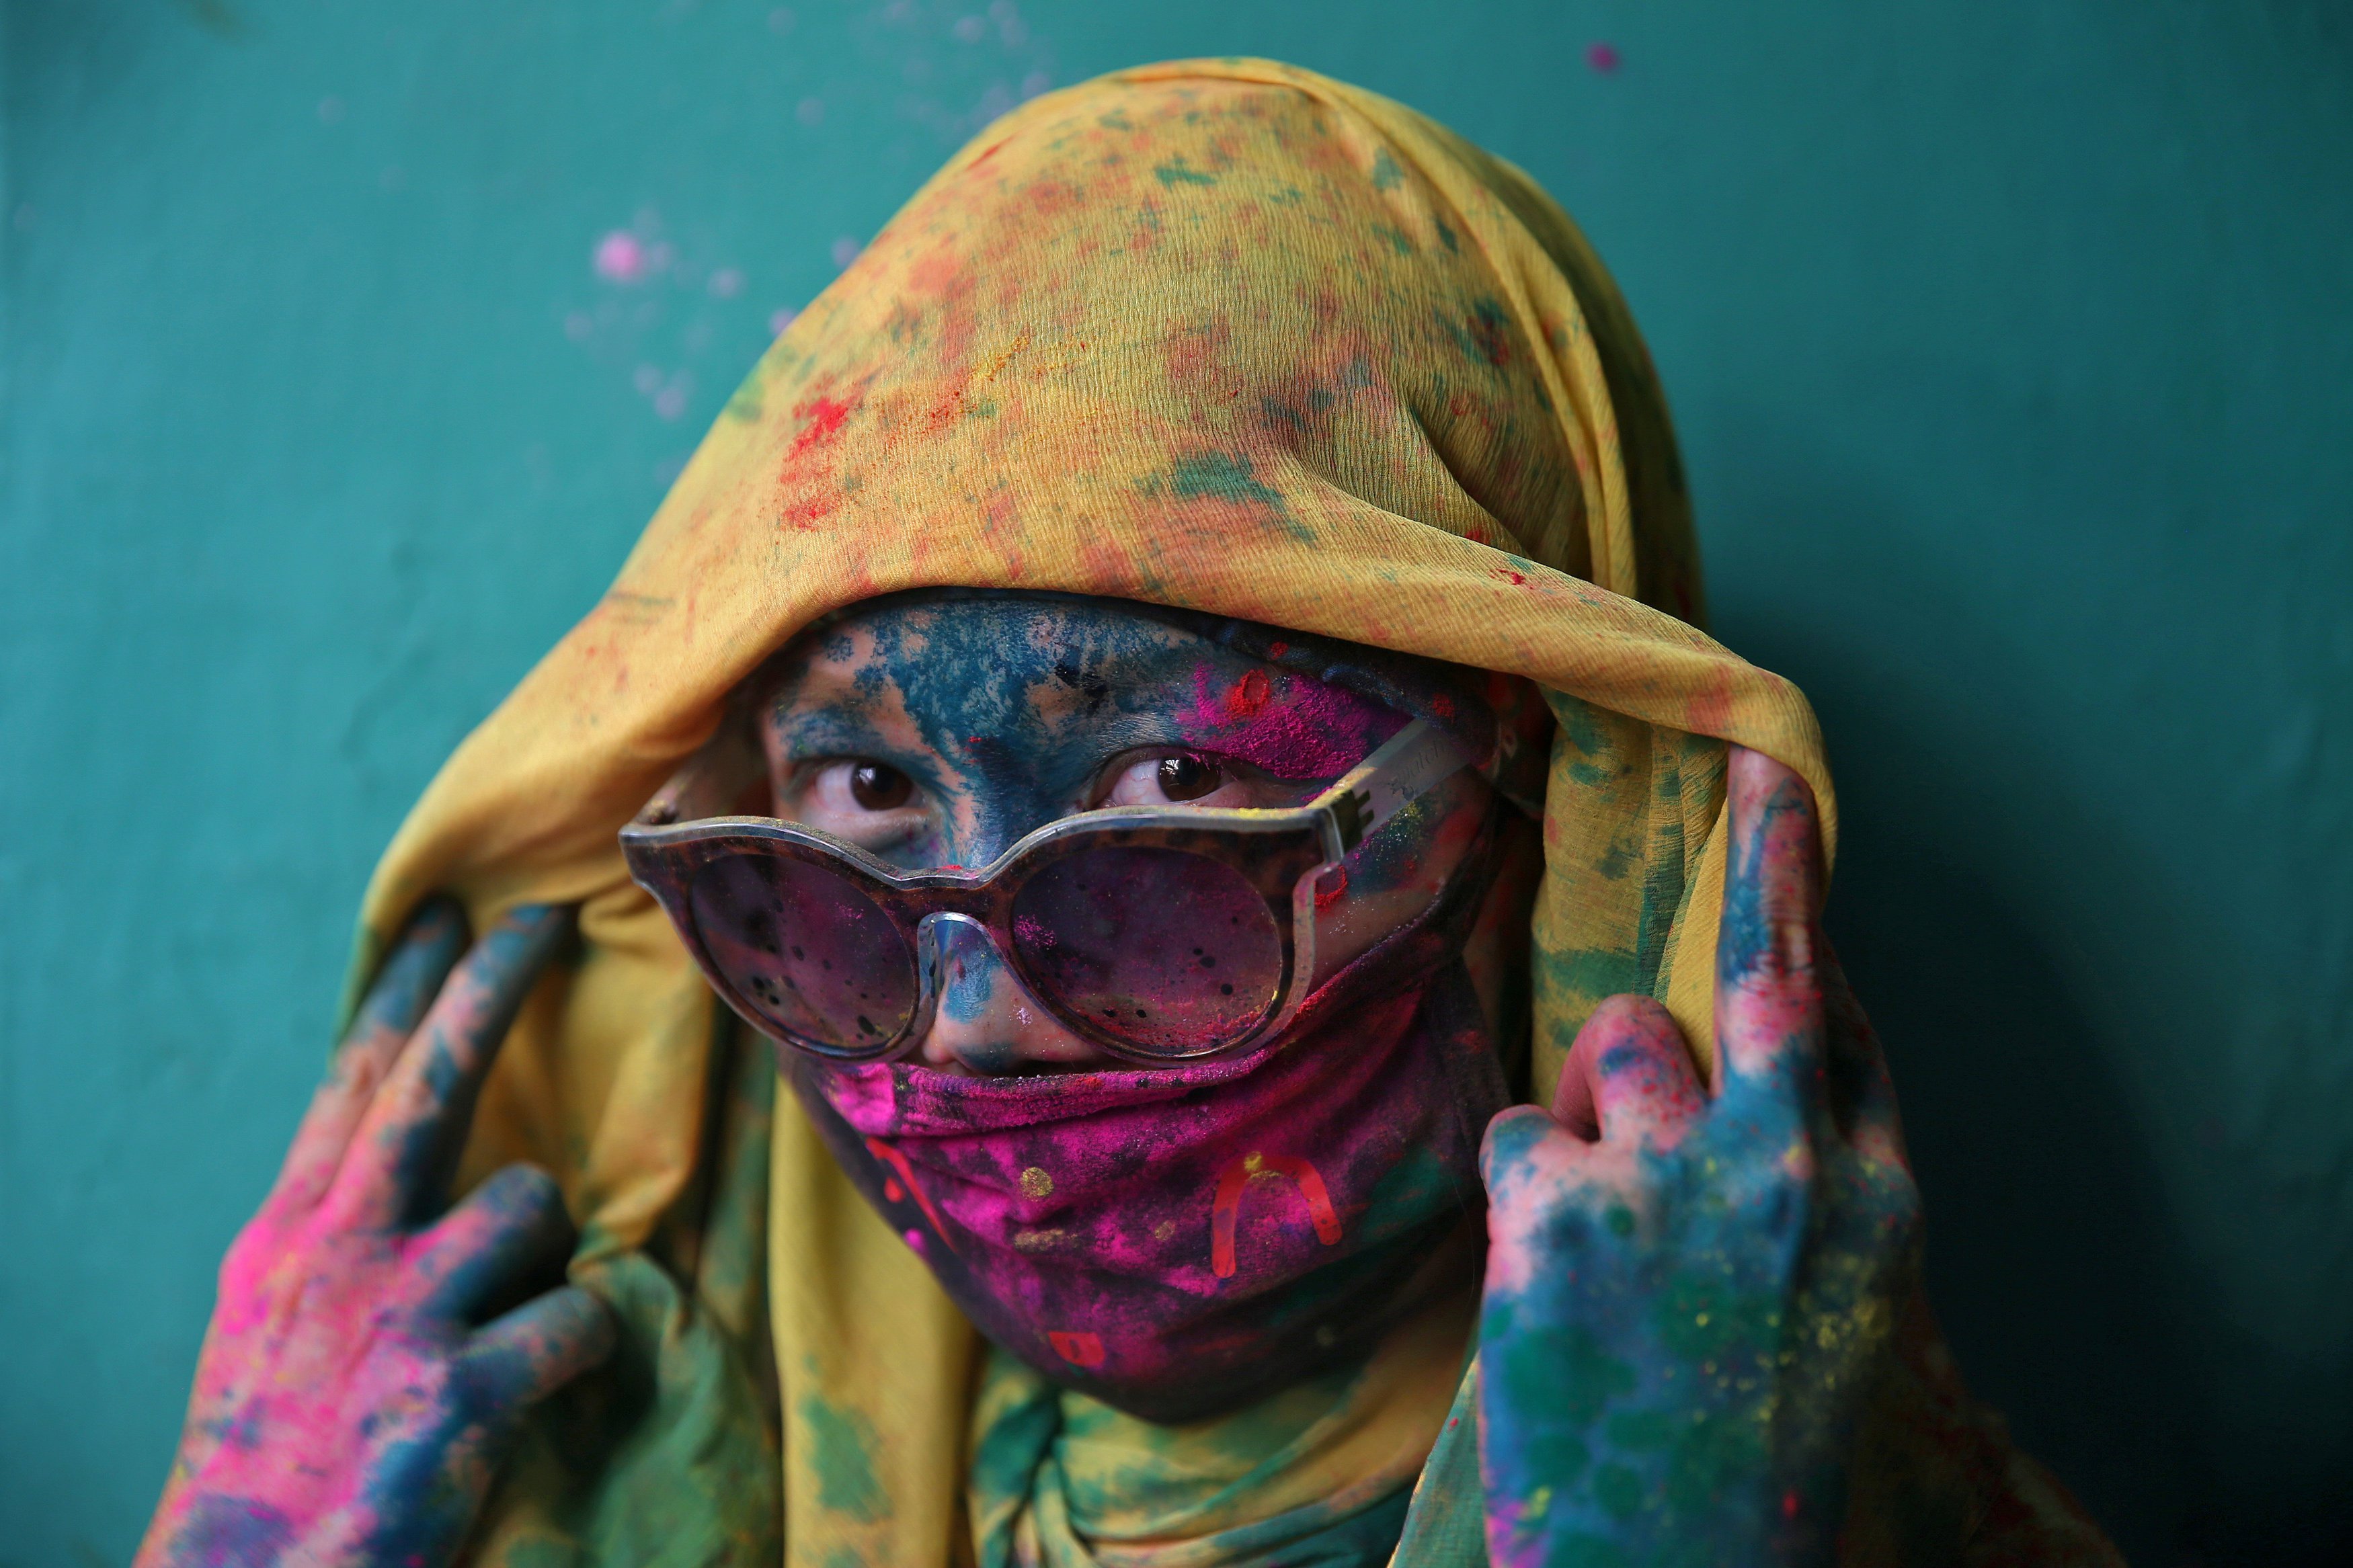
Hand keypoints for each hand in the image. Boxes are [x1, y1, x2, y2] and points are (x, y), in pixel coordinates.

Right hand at [138, 902, 616, 1567]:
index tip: (444, 909)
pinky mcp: (456, 1388)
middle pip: (429, 1082)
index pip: (354, 1081)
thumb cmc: (269, 1455)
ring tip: (498, 1327)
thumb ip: (339, 1235)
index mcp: (289, 1235)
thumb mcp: (275, 1323)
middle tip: (548, 916)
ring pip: (530, 1202)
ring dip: (544, 1251)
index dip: (407, 989)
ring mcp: (396, 1313)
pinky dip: (579, 1344)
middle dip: (491, 986)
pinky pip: (578, 1314)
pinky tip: (539, 1388)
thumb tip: (408, 1160)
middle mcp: (336, 1253)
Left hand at [1476, 747, 1919, 1567]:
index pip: (1850, 1026)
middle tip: (1755, 766)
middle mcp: (1790, 1171)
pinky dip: (1523, 1190)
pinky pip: (1521, 1132)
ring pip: (1613, 1046)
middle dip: (1769, 858)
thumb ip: (1814, 1182)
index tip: (1788, 824)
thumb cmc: (1752, 1455)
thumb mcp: (1835, 1313)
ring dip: (1596, 1107)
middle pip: (1763, 975)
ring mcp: (1674, 1182)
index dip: (1810, 926)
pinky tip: (1546, 1281)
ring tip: (1605, 1227)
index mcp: (1876, 1205)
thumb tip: (1774, 1055)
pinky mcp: (1560, 1213)